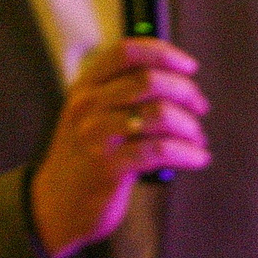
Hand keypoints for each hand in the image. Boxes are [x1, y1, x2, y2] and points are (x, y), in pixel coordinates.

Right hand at [28, 38, 210, 257]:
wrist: (57, 205)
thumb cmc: (87, 158)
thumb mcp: (93, 117)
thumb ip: (123, 95)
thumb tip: (178, 81)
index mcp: (85, 87)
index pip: (126, 53)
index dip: (163, 53)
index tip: (190, 67)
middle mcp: (87, 106)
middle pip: (148, 80)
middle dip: (185, 91)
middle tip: (200, 107)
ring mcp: (96, 136)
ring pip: (158, 114)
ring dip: (189, 125)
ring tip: (197, 138)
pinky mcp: (108, 167)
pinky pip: (160, 151)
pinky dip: (188, 153)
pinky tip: (198, 158)